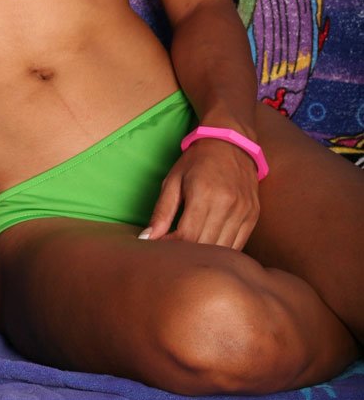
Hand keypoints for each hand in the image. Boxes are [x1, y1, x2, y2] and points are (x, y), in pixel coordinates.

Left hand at [141, 138, 260, 248]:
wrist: (231, 141)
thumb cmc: (197, 160)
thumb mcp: (173, 180)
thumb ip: (161, 211)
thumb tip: (147, 239)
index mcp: (204, 194)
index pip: (187, 237)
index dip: (172, 249)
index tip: (160, 250)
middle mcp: (227, 205)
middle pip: (205, 247)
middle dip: (186, 256)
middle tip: (173, 255)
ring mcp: (244, 212)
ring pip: (223, 251)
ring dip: (205, 257)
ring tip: (190, 254)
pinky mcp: (253, 216)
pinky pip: (238, 246)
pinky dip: (222, 253)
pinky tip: (209, 249)